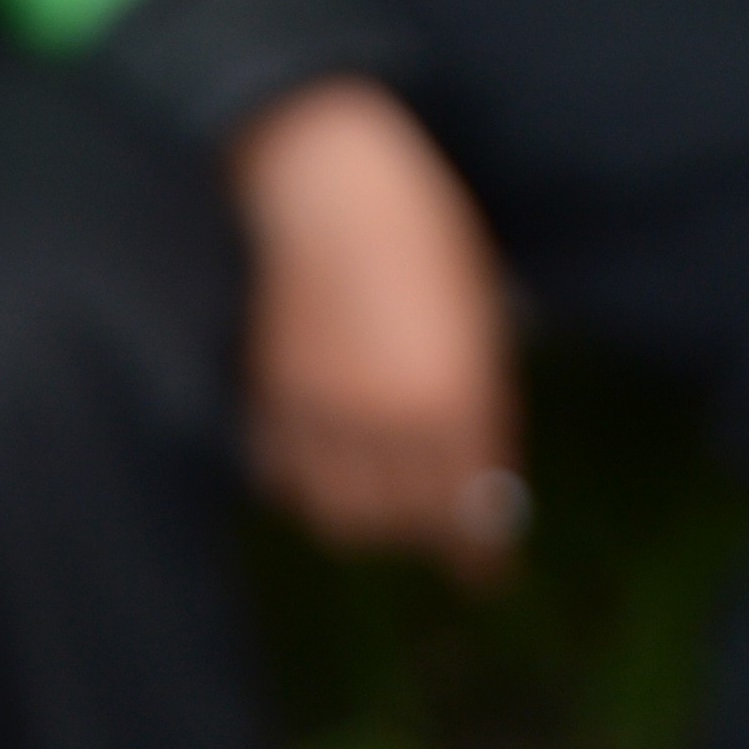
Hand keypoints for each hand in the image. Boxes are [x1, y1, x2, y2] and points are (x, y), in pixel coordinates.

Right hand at [229, 79, 524, 577]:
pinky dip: (300, 479)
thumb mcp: (472, 313)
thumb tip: (480, 482)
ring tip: (369, 481)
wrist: (313, 174)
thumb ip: (480, 399)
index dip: (478, 552)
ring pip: (336, 512)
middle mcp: (387, 423)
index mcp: (454, 398)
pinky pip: (280, 477)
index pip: (468, 510)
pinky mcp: (263, 404)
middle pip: (400, 523)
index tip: (485, 575)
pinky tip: (314, 450)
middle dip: (416, 526)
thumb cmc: (412, 226)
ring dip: (359, 510)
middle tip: (424, 509)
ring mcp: (319, 418)